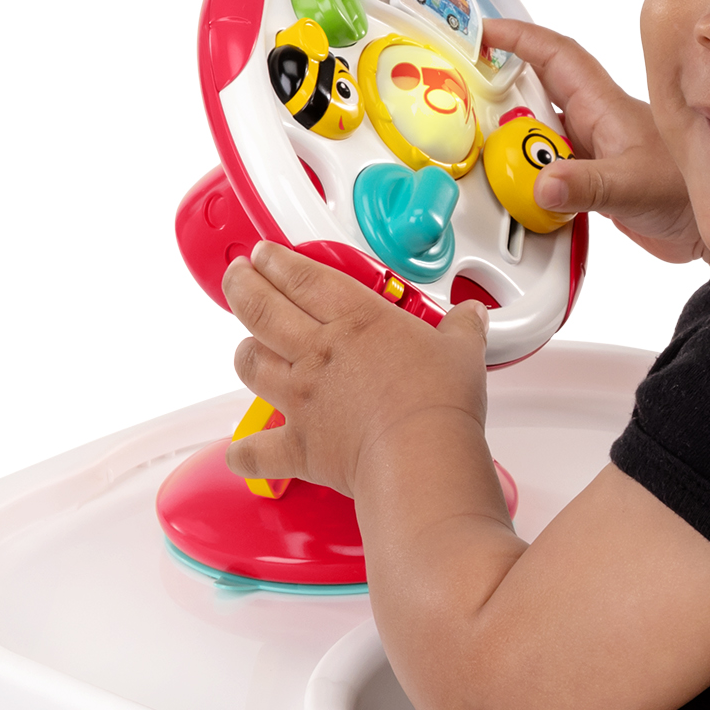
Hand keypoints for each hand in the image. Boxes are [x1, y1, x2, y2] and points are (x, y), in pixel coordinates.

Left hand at [223, 243, 491, 495]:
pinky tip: (240, 451)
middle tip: (237, 276)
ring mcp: (302, 398)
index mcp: (356, 320)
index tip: (265, 253)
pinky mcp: (300, 445)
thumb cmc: (438, 402)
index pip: (302, 276)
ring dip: (245, 353)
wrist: (421, 456)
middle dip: (241, 285)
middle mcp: (319, 353)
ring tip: (248, 347)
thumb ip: (462, 328)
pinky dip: (245, 452)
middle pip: (261, 308)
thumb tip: (472, 316)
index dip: (277, 259)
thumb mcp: (462, 351)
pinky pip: (257, 449)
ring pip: (251, 364)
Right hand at [482, 17, 702, 265]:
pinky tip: (506, 186)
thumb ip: (586, 185)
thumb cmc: (686, 194)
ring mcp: (588, 149)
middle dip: (496, 84)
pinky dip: (521, 170)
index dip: (517, 37)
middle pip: (534, 88)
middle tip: (458, 93)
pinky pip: (543, 164)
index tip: (480, 31)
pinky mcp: (587, 178)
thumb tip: (542, 184)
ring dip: (506, 134)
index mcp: (602, 104)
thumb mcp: (631, 186)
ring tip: (473, 145)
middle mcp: (591, 121)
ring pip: (534, 128)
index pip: (554, 54)